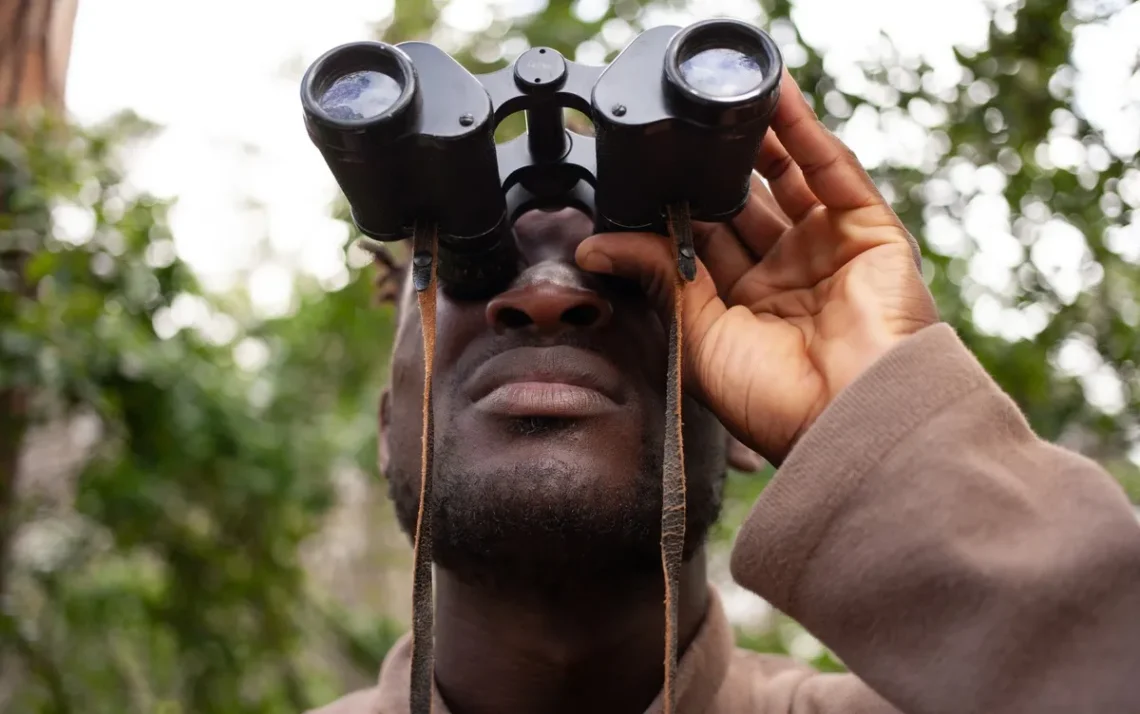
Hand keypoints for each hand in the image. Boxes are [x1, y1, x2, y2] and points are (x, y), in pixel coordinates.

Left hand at [576, 69, 938, 463]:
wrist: (855, 416)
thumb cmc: (775, 399)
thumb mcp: (698, 337)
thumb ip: (657, 277)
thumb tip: (593, 245)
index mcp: (744, 312)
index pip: (702, 246)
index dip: (674, 212)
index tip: (638, 179)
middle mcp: (787, 279)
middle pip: (742, 208)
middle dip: (710, 172)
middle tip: (674, 132)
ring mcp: (829, 252)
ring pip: (788, 180)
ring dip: (756, 139)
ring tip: (718, 97)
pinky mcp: (869, 232)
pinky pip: (832, 171)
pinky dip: (803, 131)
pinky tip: (771, 97)